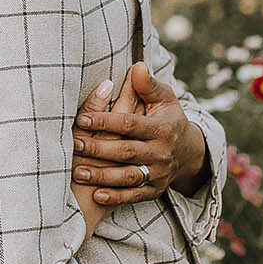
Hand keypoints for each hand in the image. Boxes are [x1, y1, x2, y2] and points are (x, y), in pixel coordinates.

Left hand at [71, 61, 208, 205]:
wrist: (189, 152)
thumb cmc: (167, 118)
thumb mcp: (164, 98)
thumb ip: (147, 85)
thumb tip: (137, 66)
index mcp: (161, 128)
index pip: (129, 124)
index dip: (105, 122)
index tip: (82, 120)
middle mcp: (161, 152)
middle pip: (126, 151)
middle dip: (99, 149)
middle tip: (74, 145)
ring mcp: (159, 173)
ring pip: (129, 176)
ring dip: (103, 176)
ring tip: (78, 173)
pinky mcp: (155, 190)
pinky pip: (135, 196)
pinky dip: (117, 197)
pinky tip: (97, 195)